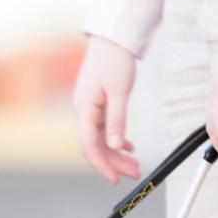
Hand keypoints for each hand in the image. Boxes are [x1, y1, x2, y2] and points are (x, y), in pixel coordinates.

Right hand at [72, 35, 139, 184]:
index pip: (89, 146)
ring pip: (102, 139)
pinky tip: (129, 146)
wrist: (111, 39)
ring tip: (135, 165)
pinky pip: (104, 129)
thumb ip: (117, 121)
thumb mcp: (118, 92)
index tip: (114, 179)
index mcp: (84, 110)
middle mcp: (83, 112)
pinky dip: (116, 139)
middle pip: (96, 146)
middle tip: (134, 174)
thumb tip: (117, 146)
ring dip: (117, 153)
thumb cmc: (114, 61)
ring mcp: (89, 109)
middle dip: (114, 162)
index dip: (101, 165)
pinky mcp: (96, 105)